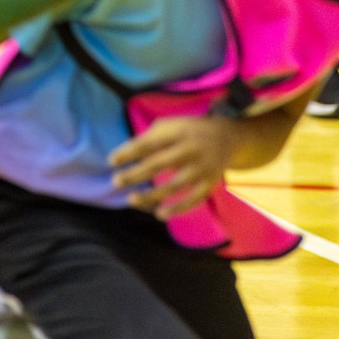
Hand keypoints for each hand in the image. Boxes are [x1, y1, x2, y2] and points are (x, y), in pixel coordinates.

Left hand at [109, 116, 239, 219]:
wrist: (227, 136)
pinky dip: (177, 209)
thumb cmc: (188, 131)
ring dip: (152, 194)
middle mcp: (190, 149)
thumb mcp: (170, 125)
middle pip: (159, 164)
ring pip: (175, 185)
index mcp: (177, 132)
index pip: (149, 143)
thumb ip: (150, 137)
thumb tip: (126, 155)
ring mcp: (201, 168)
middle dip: (136, 174)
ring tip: (131, 199)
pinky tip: (159, 214)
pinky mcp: (209, 184)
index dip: (129, 152)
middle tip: (115, 182)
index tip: (111, 161)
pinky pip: (193, 200)